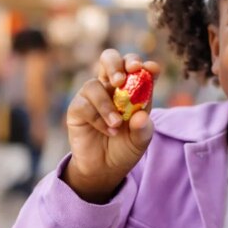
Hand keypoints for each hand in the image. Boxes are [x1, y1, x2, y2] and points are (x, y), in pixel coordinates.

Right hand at [64, 50, 160, 201]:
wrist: (105, 169)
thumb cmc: (126, 148)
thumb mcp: (140, 141)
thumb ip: (143, 129)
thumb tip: (140, 116)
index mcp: (132, 87)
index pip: (137, 66)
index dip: (142, 63)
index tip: (149, 69)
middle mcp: (111, 86)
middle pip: (109, 59)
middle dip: (116, 64)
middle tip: (121, 80)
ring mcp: (93, 96)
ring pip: (94, 84)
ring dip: (106, 105)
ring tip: (117, 125)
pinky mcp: (77, 109)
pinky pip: (84, 105)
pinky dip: (97, 118)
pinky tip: (107, 131)